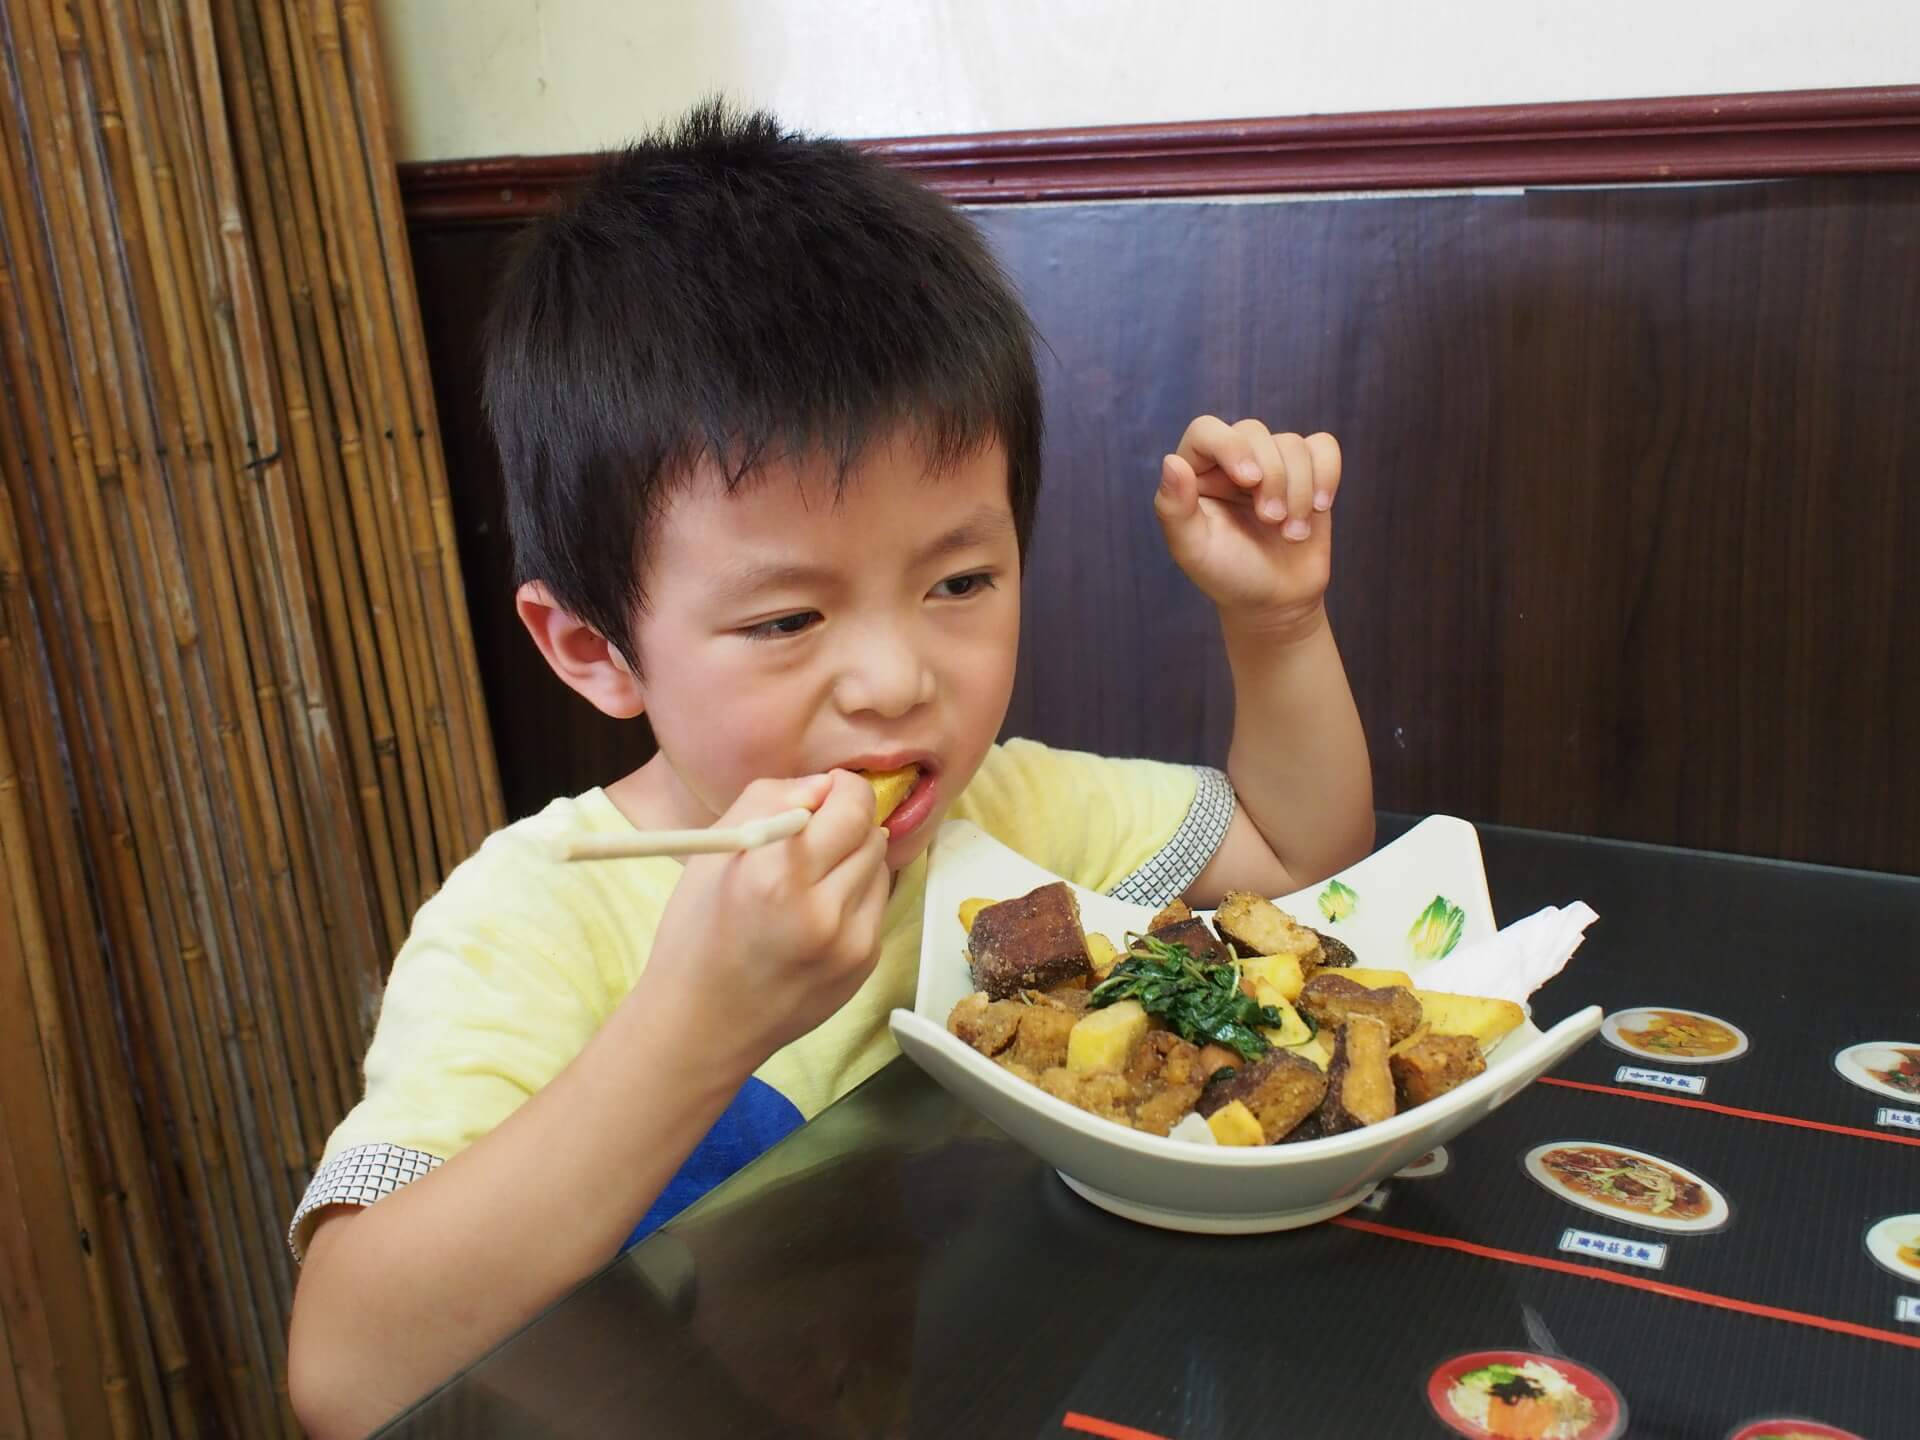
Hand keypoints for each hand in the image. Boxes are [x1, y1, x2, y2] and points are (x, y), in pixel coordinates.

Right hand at [641, 770, 888, 1071]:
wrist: (704, 1024)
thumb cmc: (697, 931)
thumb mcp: (715, 849)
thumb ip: (771, 798)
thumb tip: (824, 785)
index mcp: (774, 874)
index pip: (850, 804)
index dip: (840, 789)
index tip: (822, 795)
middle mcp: (820, 908)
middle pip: (871, 831)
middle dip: (849, 820)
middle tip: (818, 833)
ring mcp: (850, 941)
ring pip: (882, 865)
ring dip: (856, 857)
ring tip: (815, 876)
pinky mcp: (865, 963)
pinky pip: (878, 904)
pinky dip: (857, 894)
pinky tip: (820, 910)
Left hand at [1154, 416, 1341, 634]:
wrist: (1275, 600)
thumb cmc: (1229, 575)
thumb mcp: (1193, 550)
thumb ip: (1174, 508)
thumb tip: (1171, 462)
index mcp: (1196, 472)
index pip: (1206, 430)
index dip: (1230, 446)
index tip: (1248, 480)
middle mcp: (1232, 460)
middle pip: (1254, 432)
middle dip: (1271, 477)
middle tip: (1270, 520)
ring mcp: (1273, 463)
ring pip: (1293, 443)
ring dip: (1299, 490)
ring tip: (1291, 533)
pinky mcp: (1308, 472)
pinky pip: (1324, 447)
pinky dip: (1327, 475)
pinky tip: (1320, 508)